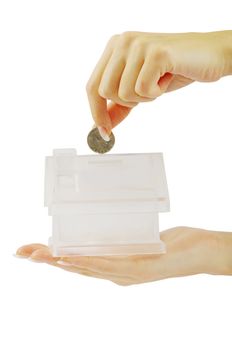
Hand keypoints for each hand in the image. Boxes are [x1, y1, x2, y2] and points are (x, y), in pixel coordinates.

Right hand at [15, 227, 231, 285]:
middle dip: (47, 260)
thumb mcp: (141, 236)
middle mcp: (117, 273)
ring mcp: (127, 273)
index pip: (78, 261)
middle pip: (76, 266)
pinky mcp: (139, 269)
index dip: (54, 256)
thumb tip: (108, 220)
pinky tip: (70, 258)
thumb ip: (124, 234)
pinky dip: (86, 263)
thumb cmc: (173, 243)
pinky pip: (108, 266)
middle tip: (22, 252)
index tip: (33, 249)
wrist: (202, 251)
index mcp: (115, 265)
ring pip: (86, 268)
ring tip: (38, 255)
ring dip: (60, 261)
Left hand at [86, 31, 231, 137]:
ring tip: (159, 82)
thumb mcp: (140, 89)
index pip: (92, 86)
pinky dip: (157, 92)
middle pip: (104, 92)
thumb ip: (118, 105)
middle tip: (148, 91)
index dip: (96, 111)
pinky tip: (166, 78)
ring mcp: (137, 45)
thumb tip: (101, 127)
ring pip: (123, 93)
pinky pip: (143, 89)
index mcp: (114, 48)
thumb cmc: (173, 70)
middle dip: (127, 102)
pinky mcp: (155, 53)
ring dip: (145, 97)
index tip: (104, 131)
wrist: (209, 56)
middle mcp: (122, 42)